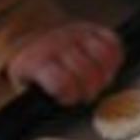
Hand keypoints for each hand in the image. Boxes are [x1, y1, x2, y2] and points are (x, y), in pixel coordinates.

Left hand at [6, 21, 122, 105]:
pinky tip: (106, 66)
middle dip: (90, 88)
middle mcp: (58, 44)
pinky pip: (113, 42)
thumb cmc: (32, 65)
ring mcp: (77, 33)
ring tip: (98, 80)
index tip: (68, 97)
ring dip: (105, 73)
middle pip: (87, 70)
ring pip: (104, 54)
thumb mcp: (24, 82)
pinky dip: (115, 57)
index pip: (62, 81)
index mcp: (37, 61)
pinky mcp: (92, 28)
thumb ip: (38, 96)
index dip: (70, 94)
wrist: (31, 31)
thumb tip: (50, 110)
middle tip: (86, 92)